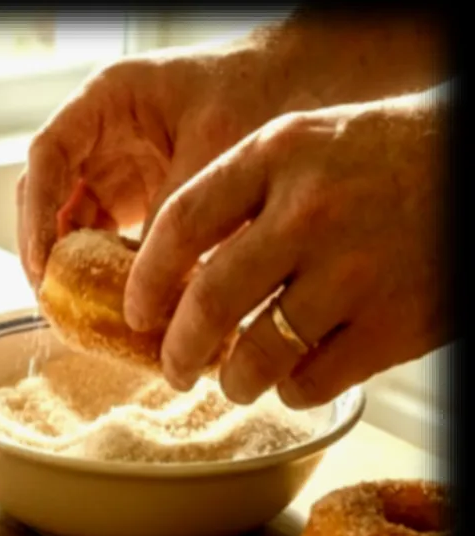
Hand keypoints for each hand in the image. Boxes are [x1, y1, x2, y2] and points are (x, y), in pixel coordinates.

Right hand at [16, 39, 309, 288]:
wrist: (301, 83)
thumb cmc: (257, 94)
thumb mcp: (214, 151)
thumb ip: (174, 211)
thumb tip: (146, 286)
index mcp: (106, 100)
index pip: (48, 154)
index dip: (37, 209)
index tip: (43, 260)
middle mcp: (99, 133)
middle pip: (47, 191)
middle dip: (45, 245)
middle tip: (53, 297)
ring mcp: (114, 165)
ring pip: (71, 219)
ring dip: (73, 262)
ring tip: (79, 309)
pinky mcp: (135, 194)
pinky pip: (104, 234)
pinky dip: (105, 265)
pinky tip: (117, 299)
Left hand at [125, 87, 448, 406]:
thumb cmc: (384, 158)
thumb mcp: (304, 145)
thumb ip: (242, 194)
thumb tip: (173, 273)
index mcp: (277, 155)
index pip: (181, 223)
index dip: (147, 280)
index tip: (138, 312)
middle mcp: (311, 210)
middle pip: (211, 299)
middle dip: (179, 349)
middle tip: (173, 367)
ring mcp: (356, 268)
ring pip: (258, 352)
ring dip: (234, 380)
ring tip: (234, 383)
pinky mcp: (398, 321)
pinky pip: (314, 378)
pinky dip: (292, 390)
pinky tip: (293, 379)